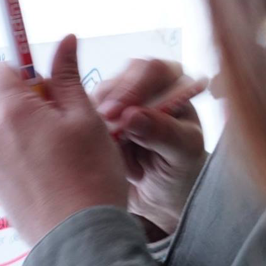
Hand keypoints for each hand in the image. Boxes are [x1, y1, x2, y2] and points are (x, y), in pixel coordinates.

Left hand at [0, 35, 127, 244]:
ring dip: (30, 138)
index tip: (46, 82)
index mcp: (12, 112)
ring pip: (7, 135)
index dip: (23, 72)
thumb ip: (68, 77)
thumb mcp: (86, 118)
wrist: (79, 240)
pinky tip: (53, 181)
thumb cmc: (90, 176)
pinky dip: (26, 164)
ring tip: (64, 161)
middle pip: (5, 105)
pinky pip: (7, 162)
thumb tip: (65, 41)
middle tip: (69, 129)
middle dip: (33, 109)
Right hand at [94, 59, 207, 234]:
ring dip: (99, 122)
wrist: (159, 194)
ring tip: (114, 150)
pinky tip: (100, 150)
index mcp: (175, 86)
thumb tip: (132, 115)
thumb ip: (164, 133)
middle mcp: (145, 86)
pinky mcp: (96, 116)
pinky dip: (87, 132)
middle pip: (120, 78)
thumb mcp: (183, 154)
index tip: (119, 115)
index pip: (154, 70)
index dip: (134, 88)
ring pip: (97, 97)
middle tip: (104, 127)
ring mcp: (118, 100)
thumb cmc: (180, 170)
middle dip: (111, 103)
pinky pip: (81, 115)